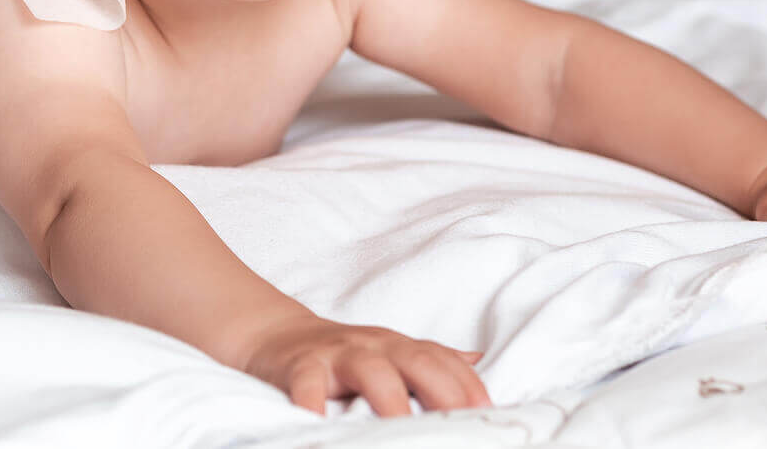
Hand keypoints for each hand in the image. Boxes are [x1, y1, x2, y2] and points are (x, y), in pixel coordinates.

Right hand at [243, 315, 488, 416]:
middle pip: (416, 361)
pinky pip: (309, 384)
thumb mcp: (389, 352)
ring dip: (391, 401)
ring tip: (403, 432)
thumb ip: (431, 360)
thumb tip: (479, 362)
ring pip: (371, 370)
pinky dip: (315, 405)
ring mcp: (337, 353)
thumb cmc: (343, 353)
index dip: (469, 386)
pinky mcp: (301, 365)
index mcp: (399, 346)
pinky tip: (321, 427)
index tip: (490, 415)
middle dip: (443, 392)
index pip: (443, 361)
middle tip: (460, 428)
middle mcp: (374, 346)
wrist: (277, 333)